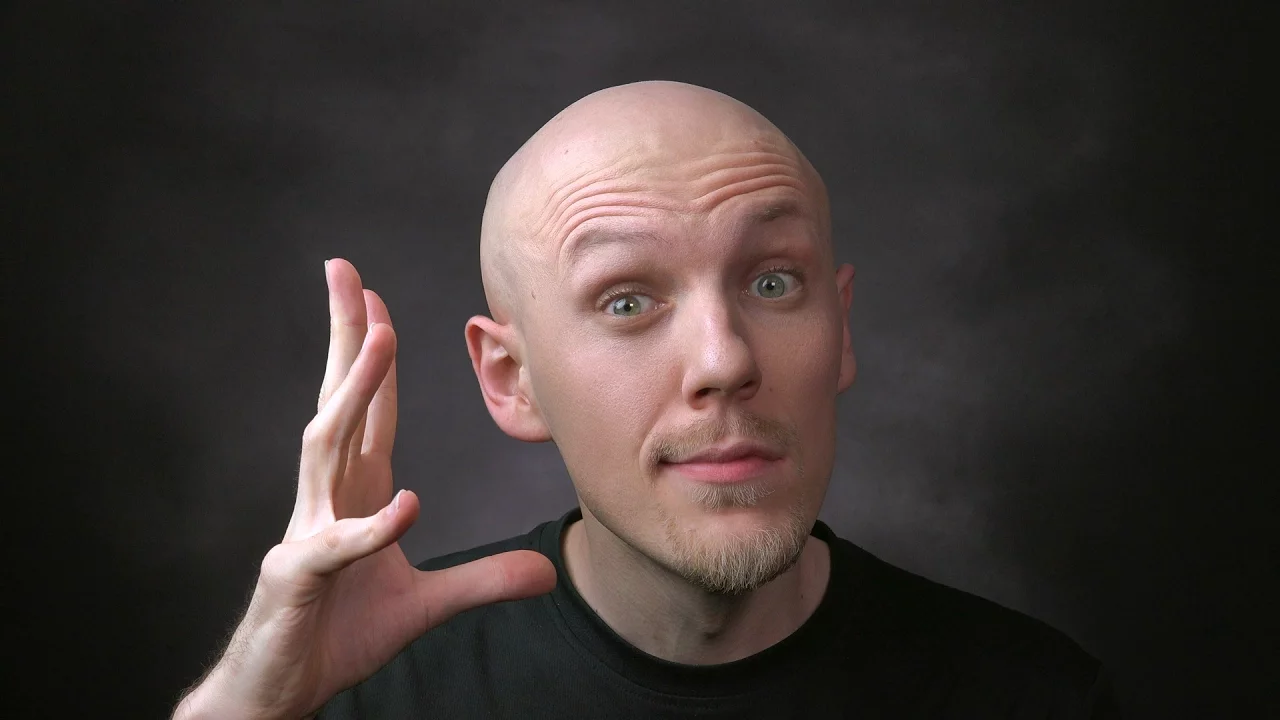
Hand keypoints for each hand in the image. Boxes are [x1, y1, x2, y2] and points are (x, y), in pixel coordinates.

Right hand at [176, 258, 556, 719]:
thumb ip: (482, 582)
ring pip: (326, 448)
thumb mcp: (425, 605)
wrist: (284, 688)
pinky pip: (338, 546)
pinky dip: (370, 528)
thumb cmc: (338, 633)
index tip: (374, 295)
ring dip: (353, 394)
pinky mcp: (298, 579)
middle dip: (344, 336)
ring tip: (379, 342)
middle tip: (345, 271)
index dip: (371, 352)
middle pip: (337, 401)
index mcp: (355, 492)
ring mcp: (308, 533)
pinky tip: (406, 506)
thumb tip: (547, 573)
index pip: (367, 408)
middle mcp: (328, 498)